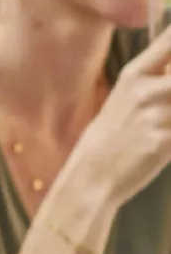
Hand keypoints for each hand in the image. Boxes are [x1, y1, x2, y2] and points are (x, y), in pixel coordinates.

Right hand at [75, 24, 170, 208]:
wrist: (91, 179)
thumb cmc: (111, 138)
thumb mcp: (127, 97)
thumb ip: (159, 77)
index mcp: (134, 75)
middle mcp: (146, 91)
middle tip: (166, 106)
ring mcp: (155, 116)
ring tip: (164, 126)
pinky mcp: (164, 140)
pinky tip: (163, 144)